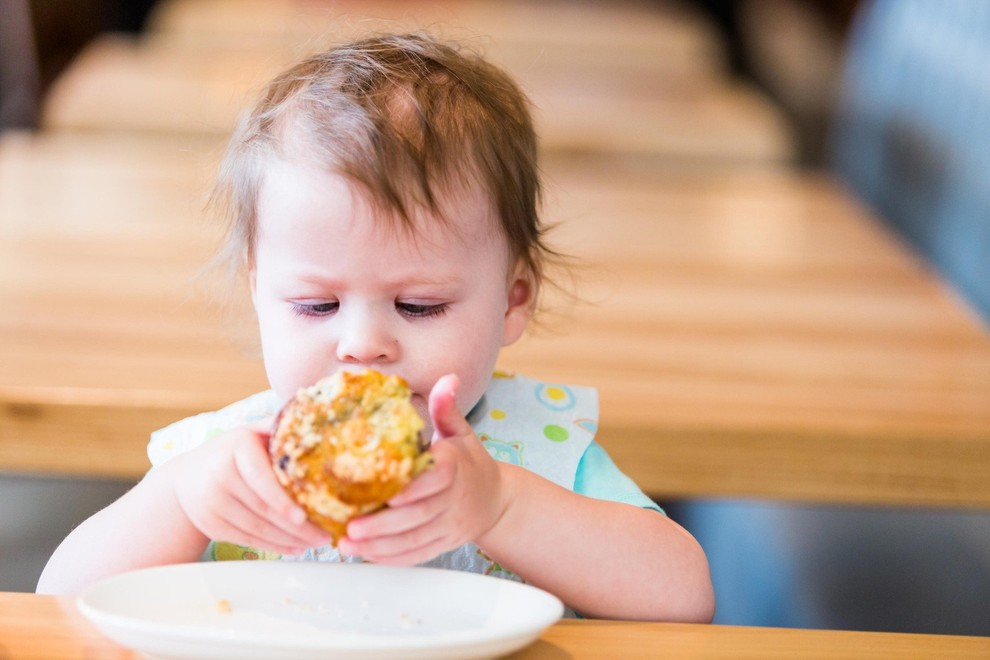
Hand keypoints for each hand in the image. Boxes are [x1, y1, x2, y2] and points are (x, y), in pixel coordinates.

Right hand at [167, 420, 331, 553]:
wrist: (187, 475)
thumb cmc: (232, 451)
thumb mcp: (250, 433)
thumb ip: (277, 429)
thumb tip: (317, 421)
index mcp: (236, 447)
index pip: (261, 478)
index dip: (282, 501)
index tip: (303, 517)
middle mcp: (219, 475)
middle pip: (262, 508)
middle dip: (297, 527)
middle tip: (325, 535)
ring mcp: (212, 503)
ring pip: (256, 528)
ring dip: (288, 540)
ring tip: (314, 543)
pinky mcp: (210, 524)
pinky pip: (246, 539)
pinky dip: (272, 546)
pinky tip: (293, 548)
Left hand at [339, 374, 509, 563]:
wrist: (496, 500)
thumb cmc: (469, 461)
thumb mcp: (460, 433)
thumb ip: (446, 408)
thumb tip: (449, 379)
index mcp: (455, 467)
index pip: (438, 477)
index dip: (413, 488)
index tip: (387, 494)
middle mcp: (454, 498)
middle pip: (420, 514)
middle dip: (384, 524)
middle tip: (350, 526)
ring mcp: (451, 525)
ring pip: (416, 539)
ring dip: (381, 545)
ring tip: (347, 544)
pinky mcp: (445, 543)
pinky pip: (418, 554)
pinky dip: (391, 557)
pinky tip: (366, 553)